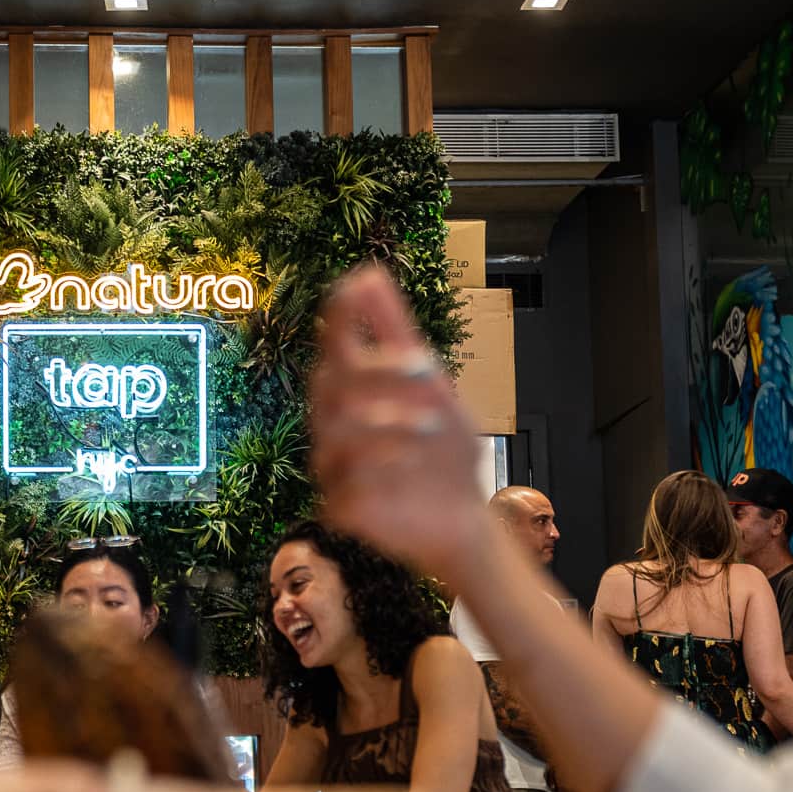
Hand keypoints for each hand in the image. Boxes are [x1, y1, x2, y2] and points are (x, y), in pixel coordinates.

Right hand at [307, 264, 492, 579]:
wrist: (461, 518)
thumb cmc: (442, 449)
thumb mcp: (432, 386)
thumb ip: (396, 332)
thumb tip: (367, 273)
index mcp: (352, 392)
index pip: (334, 347)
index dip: (339, 316)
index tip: (353, 288)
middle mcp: (333, 426)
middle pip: (331, 386)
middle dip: (381, 374)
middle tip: (428, 371)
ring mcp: (333, 468)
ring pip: (337, 433)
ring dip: (390, 422)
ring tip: (432, 428)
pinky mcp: (341, 509)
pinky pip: (345, 484)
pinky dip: (383, 469)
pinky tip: (413, 467)